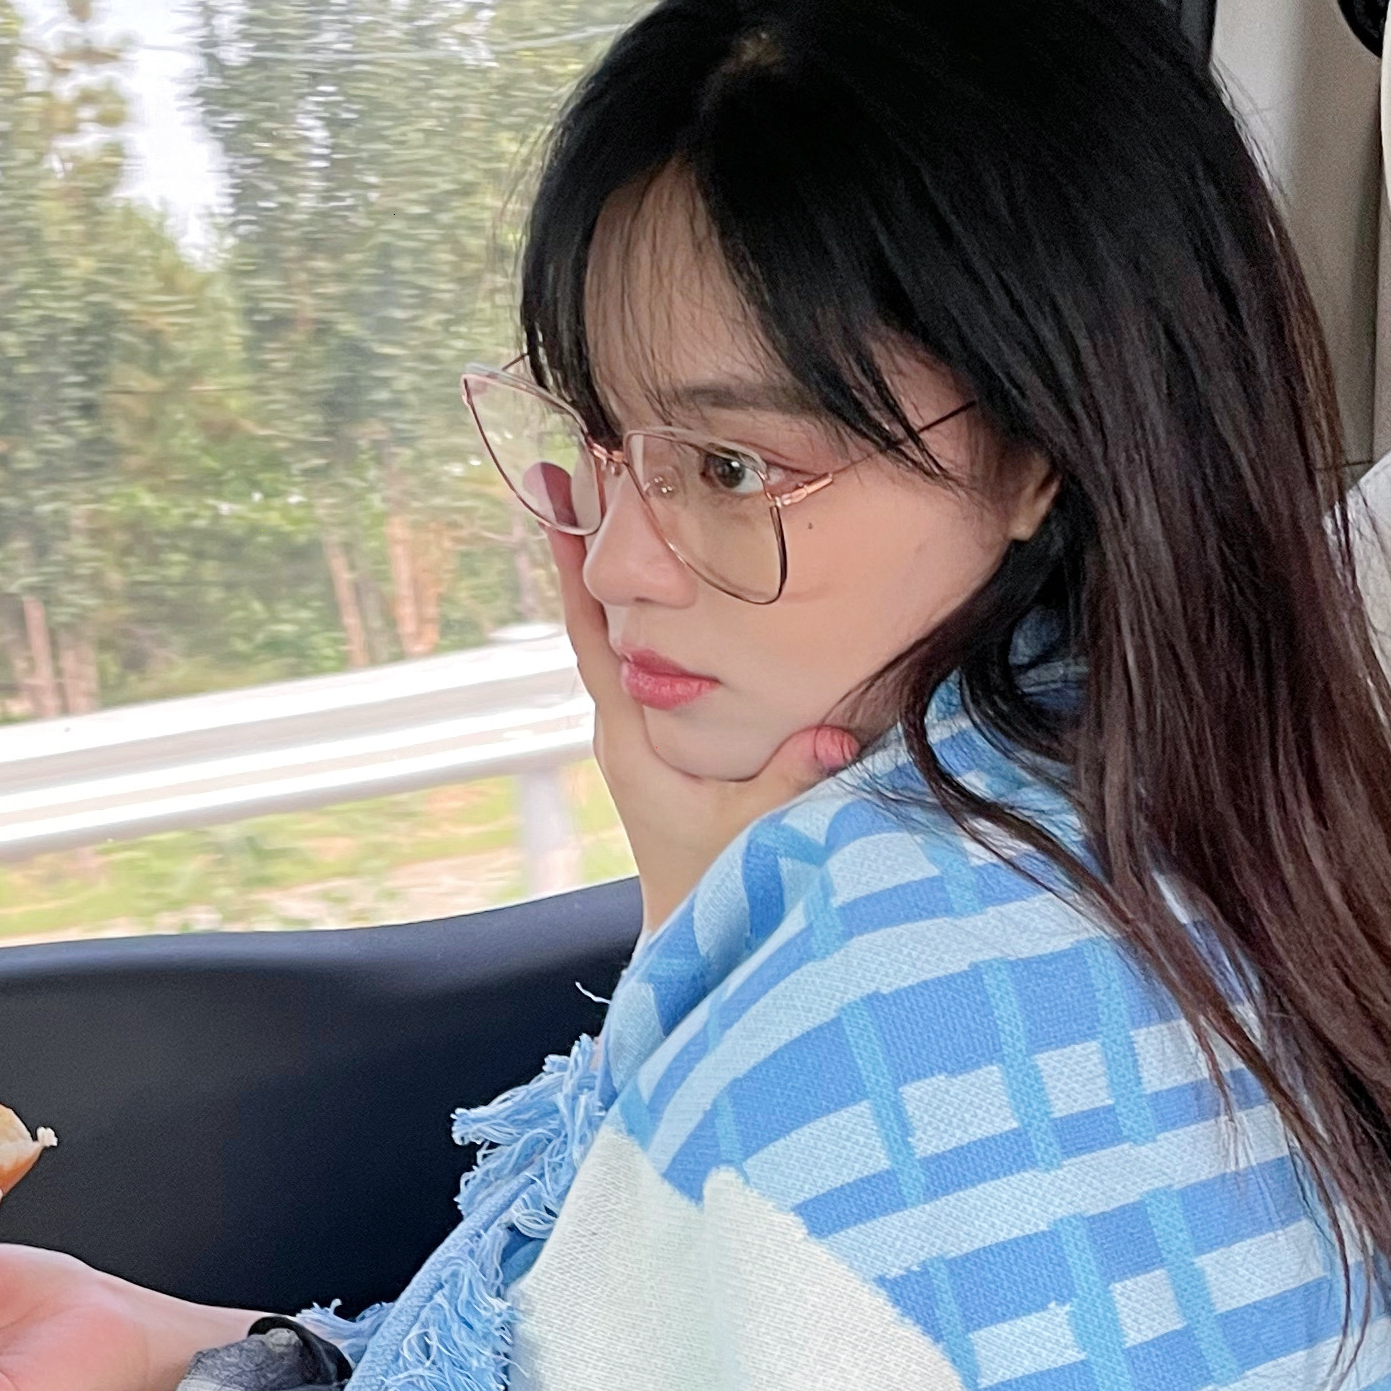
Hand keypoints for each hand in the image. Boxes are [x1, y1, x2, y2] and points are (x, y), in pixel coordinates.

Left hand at [548, 519, 859, 934]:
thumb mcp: (757, 835)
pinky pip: (638, 653)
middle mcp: (621, 721)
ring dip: (610, 567)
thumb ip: (791, 783)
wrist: (691, 928)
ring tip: (605, 491)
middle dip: (585, 544)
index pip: (593, 636)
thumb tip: (835, 736)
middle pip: (594, 617)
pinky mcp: (652, 731)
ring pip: (615, 631)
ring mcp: (634, 725)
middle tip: (574, 463)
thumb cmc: (718, 885)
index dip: (574, 570)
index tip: (555, 502)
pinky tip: (657, 567)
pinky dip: (638, 605)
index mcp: (632, 734)